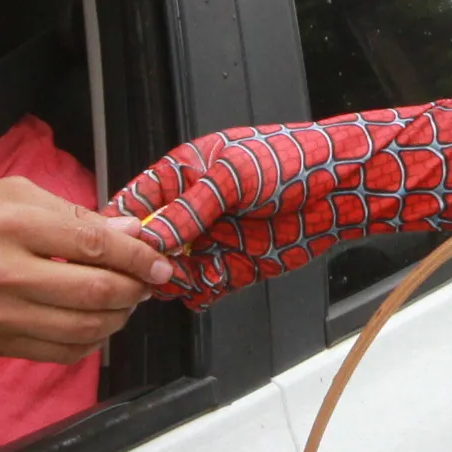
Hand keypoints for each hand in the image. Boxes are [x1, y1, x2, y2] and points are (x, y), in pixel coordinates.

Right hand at [0, 177, 171, 362]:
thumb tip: (125, 229)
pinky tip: (96, 323)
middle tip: (150, 281)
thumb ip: (65, 211)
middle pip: (95, 289)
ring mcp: (1, 317)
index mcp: (6, 222)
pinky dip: (90, 340)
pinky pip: (62, 351)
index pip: (92, 241)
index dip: (136, 254)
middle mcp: (5, 273)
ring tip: (127, 301)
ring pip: (84, 326)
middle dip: (135, 287)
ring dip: (118, 316)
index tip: (159, 258)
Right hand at [109, 118, 405, 302]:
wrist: (342, 188)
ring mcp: (209, 241)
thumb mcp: (231, 177)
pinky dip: (197, 292)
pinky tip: (205, 283)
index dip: (119, 226)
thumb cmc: (291, 160)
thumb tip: (151, 236)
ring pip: (168, 271)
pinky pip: (200, 288)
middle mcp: (191, 211)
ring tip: (178, 276)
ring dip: (168, 279)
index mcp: (182, 174)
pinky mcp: (231, 267)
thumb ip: (188, 208)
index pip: (134, 203)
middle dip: (141, 259)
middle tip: (145, 268)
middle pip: (146, 244)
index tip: (108, 247)